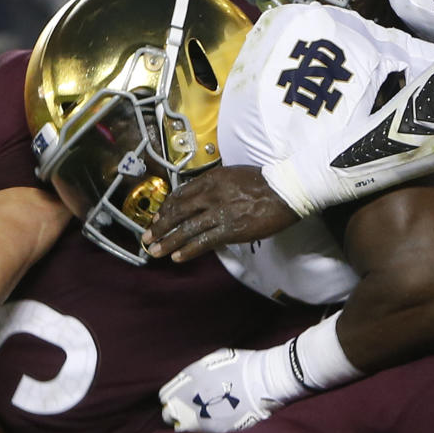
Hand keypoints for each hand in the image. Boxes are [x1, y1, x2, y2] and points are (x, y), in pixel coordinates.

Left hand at [141, 165, 297, 261]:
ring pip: (186, 229)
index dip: (166, 209)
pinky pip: (204, 241)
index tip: (157, 218)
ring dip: (168, 242)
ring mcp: (219, 212)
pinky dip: (189, 250)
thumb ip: (214, 186)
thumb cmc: (263, 182)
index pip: (180, 195)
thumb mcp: (232, 175)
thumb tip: (198, 197)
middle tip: (147, 237)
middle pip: (178, 212)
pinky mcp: (230, 229)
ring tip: (155, 251)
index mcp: (211, 179)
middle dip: (159, 227)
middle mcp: (211, 194)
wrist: (286, 190)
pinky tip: (177, 258)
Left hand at [158, 348, 281, 432]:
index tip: (176, 398)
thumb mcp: (207, 364)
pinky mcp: (216, 428)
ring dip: (186, 422)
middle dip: (175, 412)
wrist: (261, 380)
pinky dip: (203, 427)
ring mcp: (202, 416)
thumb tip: (185, 384)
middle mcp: (189, 401)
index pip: (165, 396)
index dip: (171, 397)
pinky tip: (211, 420)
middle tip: (183, 410)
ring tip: (198, 416)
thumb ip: (191, 376)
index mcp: (185, 382)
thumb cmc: (237, 366)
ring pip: (182, 426)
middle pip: (170, 414)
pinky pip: (201, 431)